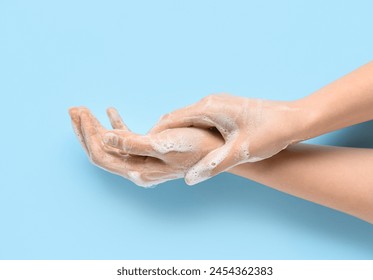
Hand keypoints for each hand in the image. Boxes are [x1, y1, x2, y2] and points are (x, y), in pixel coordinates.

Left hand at [69, 107, 222, 186]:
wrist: (217, 149)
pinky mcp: (150, 149)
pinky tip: (110, 111)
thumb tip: (106, 138)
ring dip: (96, 127)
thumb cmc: (195, 146)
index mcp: (136, 170)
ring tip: (83, 108)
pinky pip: (127, 138)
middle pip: (100, 151)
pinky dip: (116, 125)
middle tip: (73, 108)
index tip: (80, 112)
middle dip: (85, 130)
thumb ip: (134, 144)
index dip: (87, 134)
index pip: (101, 154)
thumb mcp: (164, 145)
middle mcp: (136, 168)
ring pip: (110, 145)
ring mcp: (141, 159)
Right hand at [148, 93, 302, 184]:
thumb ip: (214, 165)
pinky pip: (198, 119)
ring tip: (166, 152)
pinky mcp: (225, 109)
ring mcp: (217, 104)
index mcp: (209, 108)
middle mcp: (210, 102)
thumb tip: (190, 179)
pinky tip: (189, 145)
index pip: (172, 120)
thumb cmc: (271, 132)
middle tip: (150, 153)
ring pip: (187, 118)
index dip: (155, 135)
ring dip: (175, 133)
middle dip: (162, 135)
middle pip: (176, 118)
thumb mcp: (241, 152)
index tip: (142, 149)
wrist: (294, 119)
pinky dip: (188, 131)